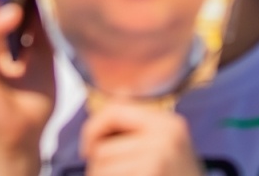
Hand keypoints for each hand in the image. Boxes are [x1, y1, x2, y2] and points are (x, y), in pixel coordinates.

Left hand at [79, 102, 202, 175]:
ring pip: (100, 170)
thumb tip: (119, 92)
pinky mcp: (151, 175)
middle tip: (113, 175)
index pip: (114, 111)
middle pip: (102, 149)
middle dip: (98, 167)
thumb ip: (142, 125)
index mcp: (169, 123)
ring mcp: (158, 160)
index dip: (92, 129)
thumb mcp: (170, 146)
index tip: (88, 150)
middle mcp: (165, 137)